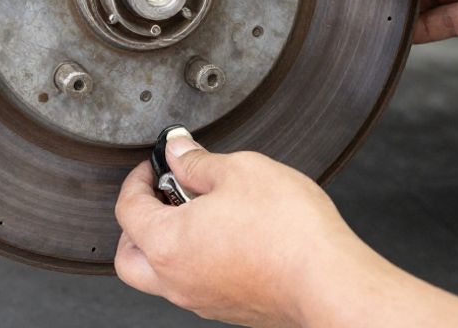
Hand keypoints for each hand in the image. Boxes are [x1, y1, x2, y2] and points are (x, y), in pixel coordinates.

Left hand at [113, 132, 373, 326]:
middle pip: (129, 256)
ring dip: (166, 242)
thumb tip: (178, 150)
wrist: (330, 281)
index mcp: (167, 244)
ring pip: (160, 275)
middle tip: (161, 196)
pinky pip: (193, 284)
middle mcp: (176, 280)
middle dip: (137, 222)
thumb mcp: (239, 170)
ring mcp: (201, 299)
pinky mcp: (228, 308)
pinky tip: (225, 234)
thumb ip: (197, 160)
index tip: (154, 165)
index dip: (137, 178)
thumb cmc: (289, 232)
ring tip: (199, 211)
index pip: (127, 209)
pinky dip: (194, 259)